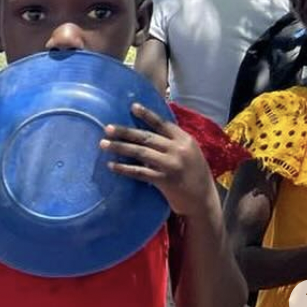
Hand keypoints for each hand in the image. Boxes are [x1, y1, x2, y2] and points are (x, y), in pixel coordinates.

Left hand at [101, 104, 215, 217]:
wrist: (203, 199)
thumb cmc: (194, 174)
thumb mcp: (189, 153)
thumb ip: (173, 143)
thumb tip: (147, 134)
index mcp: (185, 140)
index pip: (163, 124)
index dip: (147, 115)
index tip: (132, 107)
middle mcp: (178, 150)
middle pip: (147, 137)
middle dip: (125, 132)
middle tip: (107, 128)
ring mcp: (171, 165)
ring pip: (140, 152)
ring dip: (120, 147)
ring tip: (103, 144)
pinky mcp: (164, 181)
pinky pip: (139, 172)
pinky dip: (124, 168)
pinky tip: (111, 166)